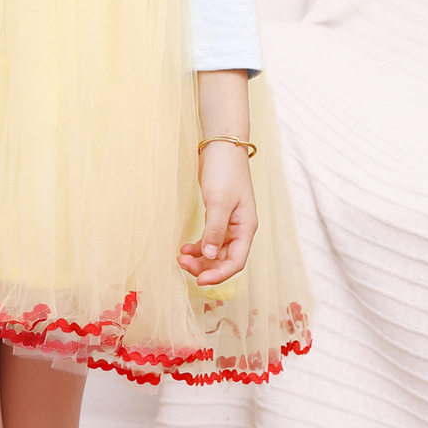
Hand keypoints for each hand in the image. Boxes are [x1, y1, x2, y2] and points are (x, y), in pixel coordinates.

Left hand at [178, 142, 257, 285]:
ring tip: (181, 257)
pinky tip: (185, 248)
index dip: (219, 275)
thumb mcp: (219, 200)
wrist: (222, 147)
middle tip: (182, 264)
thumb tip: (209, 255)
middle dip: (205, 267)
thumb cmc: (224, 171)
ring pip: (216, 252)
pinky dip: (198, 247)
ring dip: (200, 259)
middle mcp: (240, 229)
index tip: (199, 280)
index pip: (236, 261)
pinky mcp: (218, 217)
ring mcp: (229, 224)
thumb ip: (214, 228)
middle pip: (225, 260)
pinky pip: (210, 240)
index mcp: (246, 227)